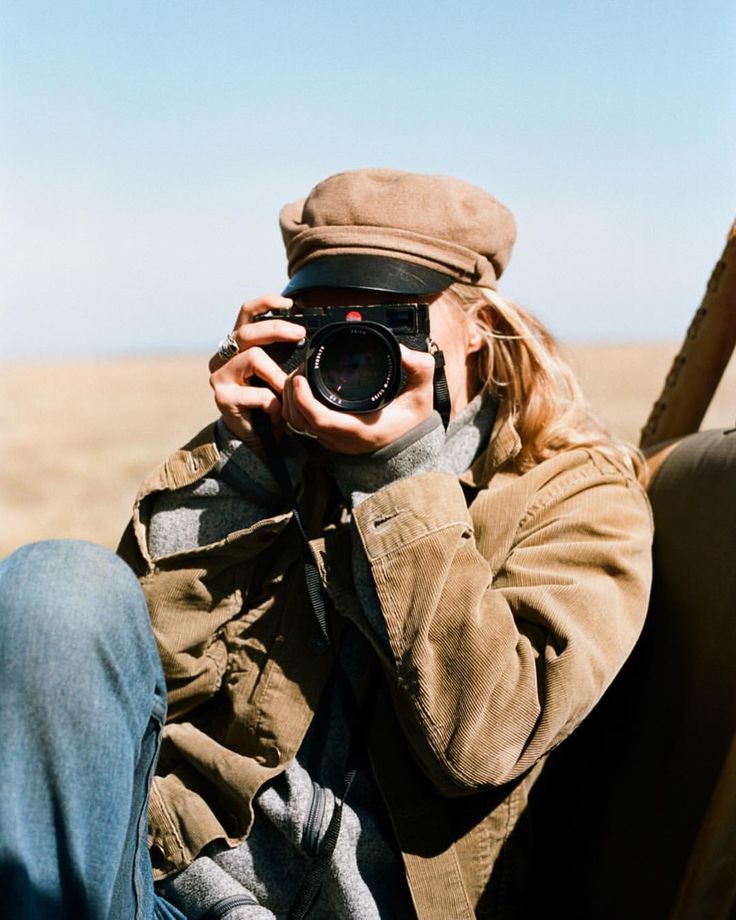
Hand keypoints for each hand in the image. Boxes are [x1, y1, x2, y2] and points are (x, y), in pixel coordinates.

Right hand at [209, 294, 304, 440]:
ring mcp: (220, 376)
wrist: (258, 437)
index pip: (247, 313)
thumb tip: (305, 335)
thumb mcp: (279, 372)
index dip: (265, 303)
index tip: (288, 303)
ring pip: (254, 358)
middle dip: (277, 329)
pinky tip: (275, 411)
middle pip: (248, 333)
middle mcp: (224, 356)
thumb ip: (284, 354)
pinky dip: (274, 403)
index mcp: (239, 345)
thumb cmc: (270, 401)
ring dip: (277, 374)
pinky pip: (258, 393)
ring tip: (287, 389)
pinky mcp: (222, 397)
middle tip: (300, 334)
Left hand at [281, 345, 436, 454]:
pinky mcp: (330, 439)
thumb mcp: (423, 392)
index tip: (300, 377)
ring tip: (299, 377)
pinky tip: (302, 391)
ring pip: (297, 425)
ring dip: (291, 401)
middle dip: (291, 393)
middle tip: (300, 370)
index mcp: (361, 429)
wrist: (413, 444)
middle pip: (300, 421)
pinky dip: (296, 407)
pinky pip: (302, 425)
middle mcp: (343, 439)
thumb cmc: (414, 420)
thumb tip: (402, 349)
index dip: (303, 400)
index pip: (321, 420)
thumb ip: (419, 367)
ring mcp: (334, 441)